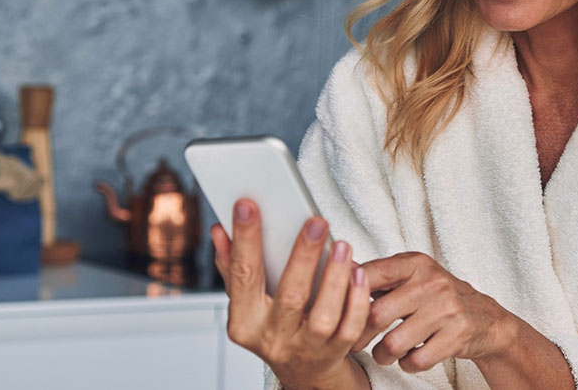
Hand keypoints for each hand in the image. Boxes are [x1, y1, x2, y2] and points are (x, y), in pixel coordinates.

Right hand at [211, 199, 370, 389]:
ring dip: (336, 278)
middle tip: (316, 222)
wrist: (302, 371)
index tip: (248, 205)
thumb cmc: (272, 326)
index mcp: (244, 322)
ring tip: (343, 245)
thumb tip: (218, 231)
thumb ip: (232, 266)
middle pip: (289, 296)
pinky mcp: (334, 352)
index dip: (245, 239)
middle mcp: (273, 338)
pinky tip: (359, 273)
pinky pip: (349, 326)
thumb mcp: (246, 301)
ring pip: (324, 315)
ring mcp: (305, 348)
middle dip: (303, 256)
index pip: (243, 276)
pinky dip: (356, 300)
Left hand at [352, 252, 515, 373]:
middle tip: (356, 342)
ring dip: (382, 355)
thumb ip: (379, 276)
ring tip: (383, 353)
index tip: (341, 310)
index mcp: (415, 264)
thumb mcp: (413, 276)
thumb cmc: (437, 296)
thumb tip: (337, 271)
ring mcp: (445, 310)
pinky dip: (406, 364)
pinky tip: (408, 357)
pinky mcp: (456, 336)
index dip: (348, 295)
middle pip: (377, 314)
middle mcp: (431, 283)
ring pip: (393, 343)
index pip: (370, 275)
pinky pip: (415, 361)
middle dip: (361, 335)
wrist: (485, 318)